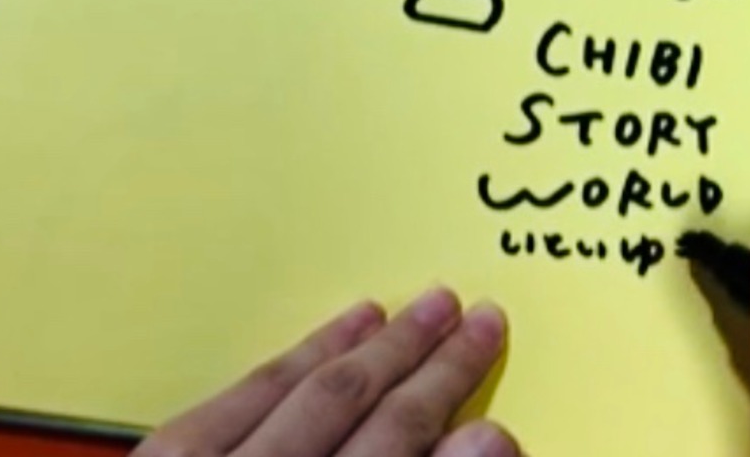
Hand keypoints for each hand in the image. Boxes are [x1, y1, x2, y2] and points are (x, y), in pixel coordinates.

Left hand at [135, 288, 516, 456]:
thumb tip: (476, 453)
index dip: (453, 453)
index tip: (502, 427)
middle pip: (364, 425)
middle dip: (433, 371)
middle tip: (486, 321)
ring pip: (312, 394)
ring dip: (381, 347)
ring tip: (432, 307)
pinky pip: (247, 388)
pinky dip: (306, 351)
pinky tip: (347, 326)